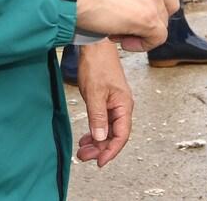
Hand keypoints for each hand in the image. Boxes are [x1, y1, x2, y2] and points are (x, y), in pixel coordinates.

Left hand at [75, 41, 133, 165]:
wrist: (95, 45)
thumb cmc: (97, 65)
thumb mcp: (95, 94)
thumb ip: (98, 118)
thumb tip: (100, 138)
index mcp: (124, 105)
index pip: (121, 135)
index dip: (111, 151)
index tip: (100, 162)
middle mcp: (122, 106)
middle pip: (115, 135)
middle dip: (100, 148)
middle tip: (84, 156)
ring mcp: (115, 103)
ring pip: (109, 129)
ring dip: (97, 141)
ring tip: (82, 149)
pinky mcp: (107, 99)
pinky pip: (104, 121)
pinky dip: (95, 130)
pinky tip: (86, 136)